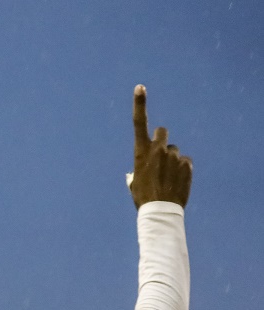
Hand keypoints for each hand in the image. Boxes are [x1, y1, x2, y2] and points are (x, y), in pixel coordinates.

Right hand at [129, 84, 191, 208]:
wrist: (160, 211)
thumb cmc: (142, 197)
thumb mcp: (134, 182)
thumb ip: (137, 170)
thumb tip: (137, 171)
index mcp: (140, 152)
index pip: (138, 122)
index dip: (139, 104)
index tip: (140, 87)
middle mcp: (157, 149)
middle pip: (163, 132)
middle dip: (162, 140)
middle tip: (161, 156)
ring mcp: (173, 156)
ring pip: (175, 150)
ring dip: (172, 160)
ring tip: (168, 178)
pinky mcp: (186, 163)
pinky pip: (185, 161)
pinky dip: (182, 170)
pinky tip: (176, 182)